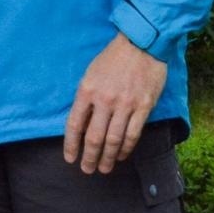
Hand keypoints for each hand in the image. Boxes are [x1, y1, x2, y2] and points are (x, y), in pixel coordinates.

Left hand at [63, 33, 166, 173]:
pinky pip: (132, 133)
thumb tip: (83, 123)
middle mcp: (105, 99)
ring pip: (114, 140)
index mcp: (87, 90)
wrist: (142, 42)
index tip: (70, 158)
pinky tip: (121, 155)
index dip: (71, 145)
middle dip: (89, 157)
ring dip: (108, 158)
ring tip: (104, 168)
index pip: (75, 124)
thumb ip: (86, 97)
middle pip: (94, 137)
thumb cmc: (113, 57)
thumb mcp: (91, 72)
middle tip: (87, 170)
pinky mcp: (143, 106)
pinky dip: (126, 148)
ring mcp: (125, 104)